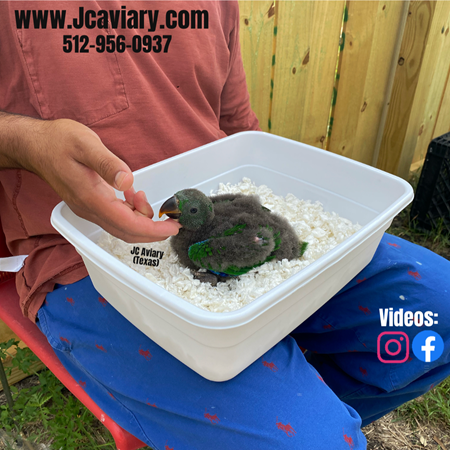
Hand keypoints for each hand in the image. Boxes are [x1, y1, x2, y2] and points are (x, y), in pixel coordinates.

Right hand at [20, 118, 180, 242]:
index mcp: (91, 198)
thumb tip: (127, 181)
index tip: (173, 227)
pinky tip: (132, 195)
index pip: (127, 224)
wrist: (36, 145)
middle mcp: (89, 209)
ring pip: (121, 227)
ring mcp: (89, 209)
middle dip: (153, 231)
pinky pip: (115, 218)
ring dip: (141, 219)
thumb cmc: (59, 142)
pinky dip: (131, 212)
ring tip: (141, 195)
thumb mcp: (85, 144)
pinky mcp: (90, 205)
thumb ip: (107, 164)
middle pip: (126, 232)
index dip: (152, 229)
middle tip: (172, 223)